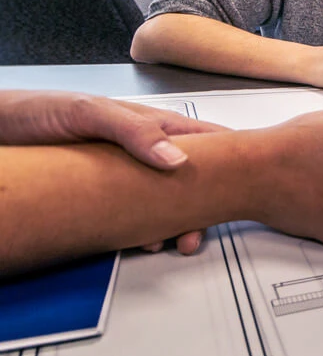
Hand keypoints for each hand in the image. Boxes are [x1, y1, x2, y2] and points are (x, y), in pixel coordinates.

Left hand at [0, 91, 227, 256]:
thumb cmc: (39, 112)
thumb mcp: (91, 113)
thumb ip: (135, 131)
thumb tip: (177, 160)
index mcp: (154, 126)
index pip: (210, 141)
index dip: (235, 161)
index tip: (251, 183)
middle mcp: (145, 151)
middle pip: (192, 181)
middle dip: (203, 211)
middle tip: (196, 235)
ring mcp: (127, 174)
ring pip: (166, 204)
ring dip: (173, 226)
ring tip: (173, 242)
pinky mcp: (103, 196)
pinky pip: (135, 218)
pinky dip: (144, 235)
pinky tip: (140, 243)